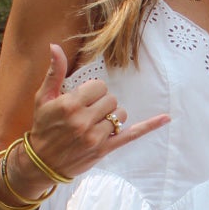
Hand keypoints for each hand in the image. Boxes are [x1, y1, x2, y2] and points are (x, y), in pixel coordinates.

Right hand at [25, 44, 168, 181]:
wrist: (42, 162)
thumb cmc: (43, 127)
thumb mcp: (44, 98)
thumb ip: (54, 73)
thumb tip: (55, 47)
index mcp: (70, 105)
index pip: (98, 86)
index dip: (93, 90)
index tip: (84, 98)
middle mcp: (84, 120)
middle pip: (111, 99)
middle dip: (102, 103)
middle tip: (89, 112)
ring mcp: (96, 136)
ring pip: (120, 114)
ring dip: (112, 116)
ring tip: (96, 123)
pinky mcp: (105, 149)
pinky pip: (131, 134)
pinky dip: (149, 126)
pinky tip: (166, 118)